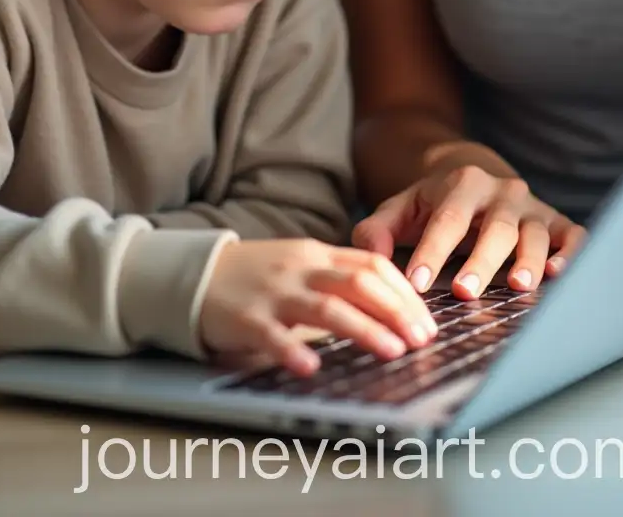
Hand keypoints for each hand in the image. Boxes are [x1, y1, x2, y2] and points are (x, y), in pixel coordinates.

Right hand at [199, 238, 438, 375]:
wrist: (196, 273)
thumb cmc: (256, 276)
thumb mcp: (300, 266)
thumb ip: (337, 280)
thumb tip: (392, 312)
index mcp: (317, 255)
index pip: (372, 265)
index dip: (405, 293)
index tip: (427, 320)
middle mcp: (300, 269)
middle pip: (358, 283)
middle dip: (396, 311)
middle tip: (421, 340)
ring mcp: (274, 292)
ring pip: (326, 307)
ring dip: (364, 329)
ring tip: (392, 351)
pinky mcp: (246, 317)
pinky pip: (272, 334)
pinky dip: (293, 349)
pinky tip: (311, 367)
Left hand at [354, 167, 585, 298]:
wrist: (472, 175)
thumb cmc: (433, 204)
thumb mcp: (400, 208)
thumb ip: (376, 230)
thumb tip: (371, 257)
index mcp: (461, 185)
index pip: (446, 220)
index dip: (431, 251)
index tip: (416, 282)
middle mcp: (501, 192)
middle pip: (494, 228)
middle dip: (480, 260)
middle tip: (464, 291)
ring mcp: (531, 207)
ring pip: (534, 232)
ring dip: (529, 259)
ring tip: (518, 286)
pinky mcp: (556, 221)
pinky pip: (571, 234)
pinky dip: (572, 252)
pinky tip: (561, 274)